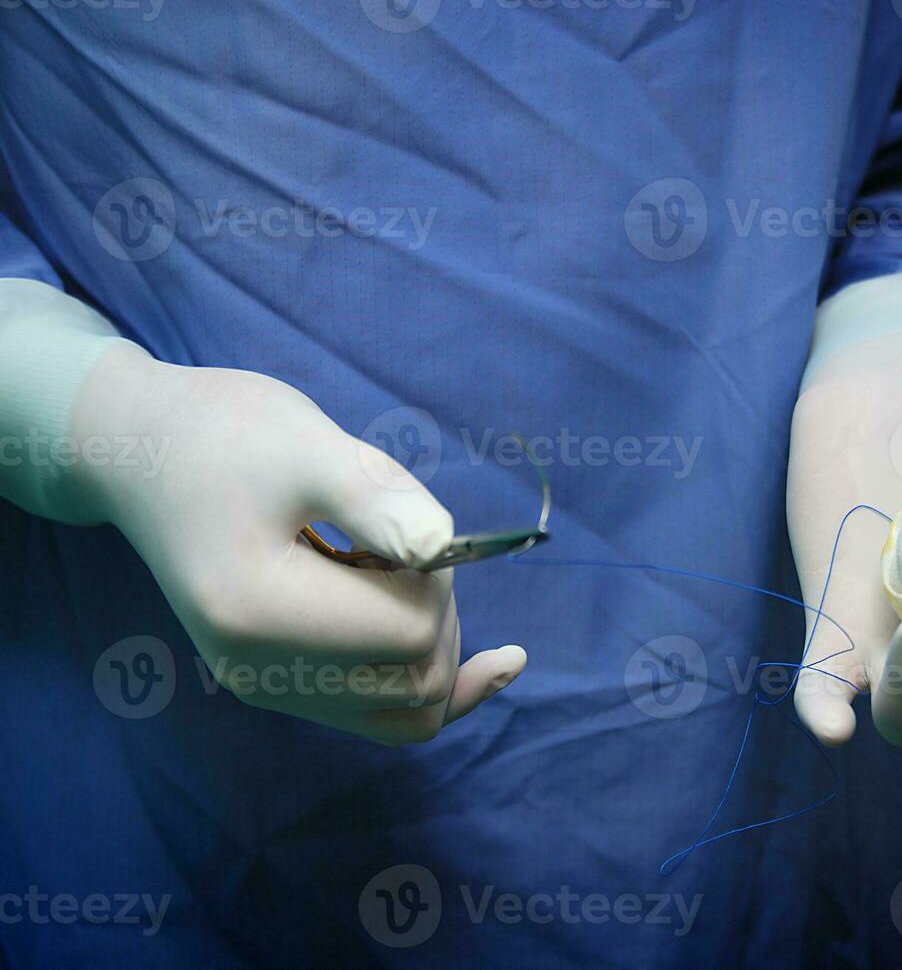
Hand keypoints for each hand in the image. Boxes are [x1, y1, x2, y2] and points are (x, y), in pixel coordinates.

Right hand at [68, 345, 524, 744]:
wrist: (149, 455)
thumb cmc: (228, 435)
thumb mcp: (309, 446)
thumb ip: (378, 500)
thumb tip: (442, 548)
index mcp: (260, 614)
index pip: (411, 632)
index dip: (435, 577)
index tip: (401, 520)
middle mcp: (259, 673)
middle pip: (417, 680)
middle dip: (439, 610)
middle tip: (398, 538)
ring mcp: (268, 688)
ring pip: (409, 711)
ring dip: (434, 643)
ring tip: (401, 574)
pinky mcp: (282, 685)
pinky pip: (382, 716)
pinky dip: (439, 686)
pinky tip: (502, 663)